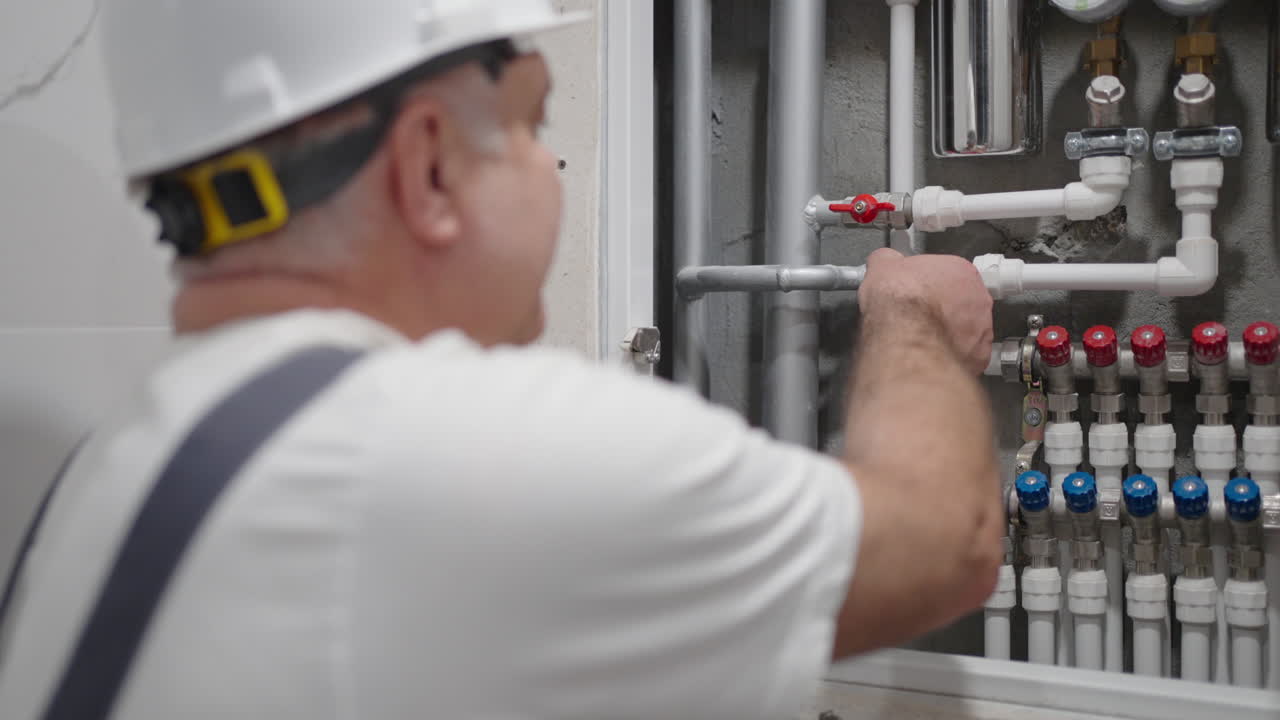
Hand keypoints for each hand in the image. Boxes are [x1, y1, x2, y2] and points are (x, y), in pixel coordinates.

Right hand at [859, 248, 993, 373]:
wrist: (905, 338)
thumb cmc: (899, 300)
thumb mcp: (882, 266)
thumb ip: (888, 260)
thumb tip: (885, 260)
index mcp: (960, 269)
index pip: (946, 273)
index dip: (926, 284)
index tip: (913, 293)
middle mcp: (979, 297)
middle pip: (960, 301)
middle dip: (941, 308)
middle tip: (917, 316)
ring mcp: (982, 327)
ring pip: (965, 329)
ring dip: (948, 332)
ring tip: (922, 339)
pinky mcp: (978, 355)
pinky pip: (966, 353)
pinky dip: (950, 354)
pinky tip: (931, 354)